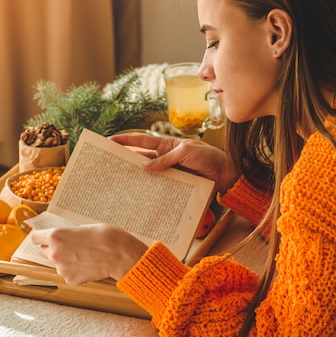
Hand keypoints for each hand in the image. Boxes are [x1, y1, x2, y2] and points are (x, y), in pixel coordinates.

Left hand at [31, 224, 147, 284]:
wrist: (119, 254)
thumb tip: (64, 239)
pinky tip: (88, 265)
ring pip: (58, 264)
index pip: (35, 237)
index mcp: (56, 236)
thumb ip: (68, 235)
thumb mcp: (83, 228)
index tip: (44, 238)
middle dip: (54, 249)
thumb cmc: (105, 236)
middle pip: (44, 251)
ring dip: (66, 261)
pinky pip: (69, 274)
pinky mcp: (71, 280)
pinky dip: (76, 271)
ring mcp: (62, 269)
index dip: (41, 237)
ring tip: (85, 256)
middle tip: (70, 246)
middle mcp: (55, 253)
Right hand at [110, 134, 237, 193]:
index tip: (110, 141)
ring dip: (137, 178)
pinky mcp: (175, 184)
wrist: (225, 173)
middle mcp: (165, 158)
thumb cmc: (208, 157)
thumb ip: (166, 159)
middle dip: (126, 160)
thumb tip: (145, 166)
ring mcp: (169, 172)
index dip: (125, 140)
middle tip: (109, 165)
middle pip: (141, 158)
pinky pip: (159, 186)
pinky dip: (151, 190)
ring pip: (148, 174)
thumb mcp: (186, 152)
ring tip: (121, 184)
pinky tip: (142, 196)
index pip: (142, 140)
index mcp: (166, 145)